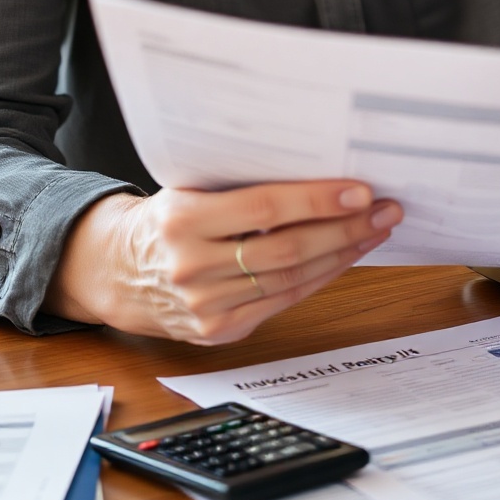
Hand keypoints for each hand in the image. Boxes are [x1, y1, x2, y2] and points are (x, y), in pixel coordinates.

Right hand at [44, 180, 400, 344]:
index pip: (264, 208)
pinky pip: (282, 302)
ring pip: (291, 280)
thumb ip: (239, 185)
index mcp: (181, 219)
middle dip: (345, 228)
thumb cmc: (163, 220)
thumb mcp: (187, 189)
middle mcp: (192, 267)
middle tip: (384, 209)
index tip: (360, 190)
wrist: (115, 273)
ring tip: (375, 230)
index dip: (317, 201)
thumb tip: (315, 166)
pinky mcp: (218, 332)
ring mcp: (205, 307)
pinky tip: (343, 257)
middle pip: (286, 249)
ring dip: (342, 254)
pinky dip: (319, 279)